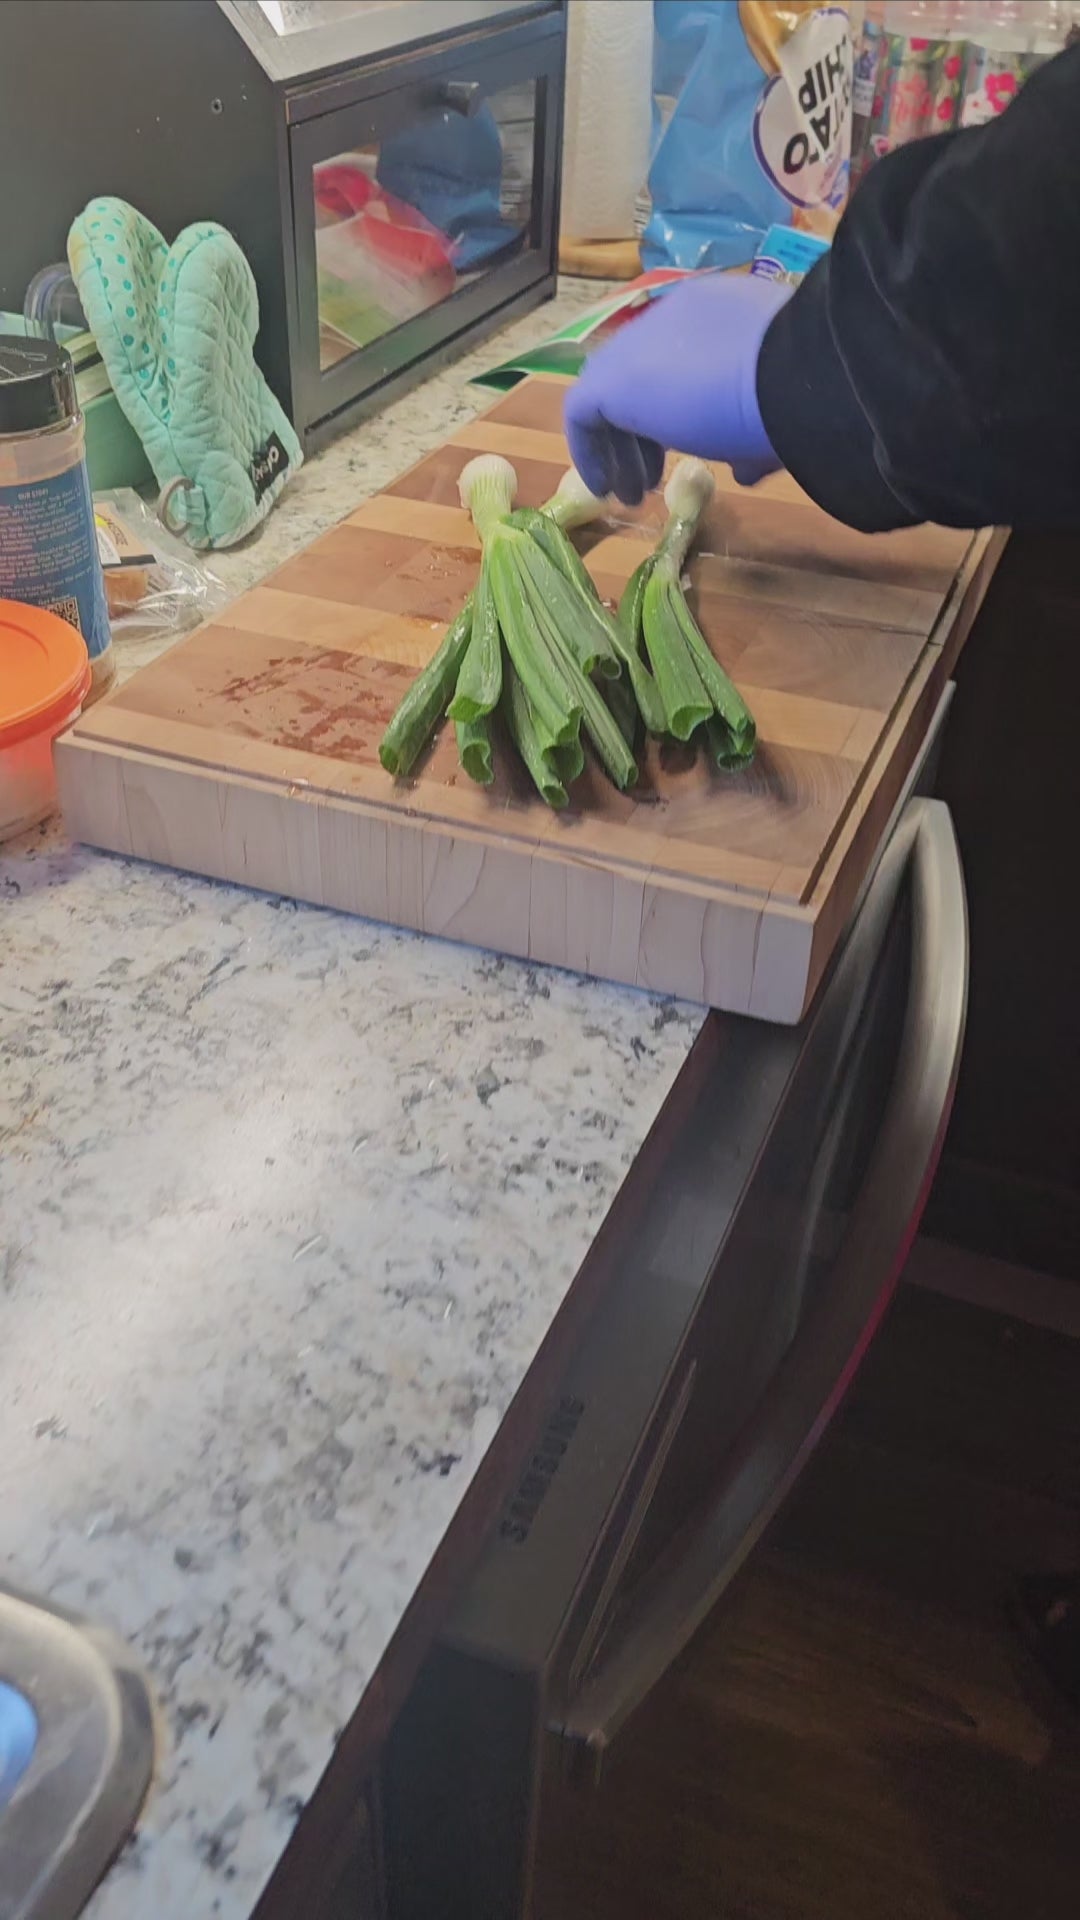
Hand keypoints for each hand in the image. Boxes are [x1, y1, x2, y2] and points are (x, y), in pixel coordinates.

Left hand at [564, 272, 793, 505]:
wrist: (801, 374)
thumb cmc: (804, 394)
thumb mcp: (776, 416)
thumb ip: (750, 440)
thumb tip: (743, 472)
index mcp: (717, 316)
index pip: (680, 361)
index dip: (674, 411)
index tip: (679, 454)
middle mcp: (674, 318)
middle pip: (640, 375)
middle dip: (640, 431)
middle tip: (650, 478)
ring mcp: (641, 342)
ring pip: (610, 393)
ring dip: (618, 446)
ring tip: (630, 493)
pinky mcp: (613, 377)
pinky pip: (583, 412)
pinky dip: (590, 451)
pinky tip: (604, 487)